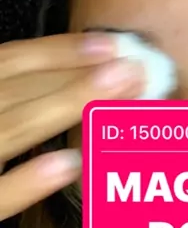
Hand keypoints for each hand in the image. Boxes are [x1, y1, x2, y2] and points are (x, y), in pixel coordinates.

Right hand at [0, 33, 144, 220]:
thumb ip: (14, 107)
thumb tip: (74, 88)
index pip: (4, 65)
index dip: (56, 51)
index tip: (110, 46)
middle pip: (11, 93)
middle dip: (75, 77)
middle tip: (136, 69)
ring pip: (6, 131)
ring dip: (63, 108)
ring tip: (117, 98)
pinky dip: (27, 181)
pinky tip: (70, 164)